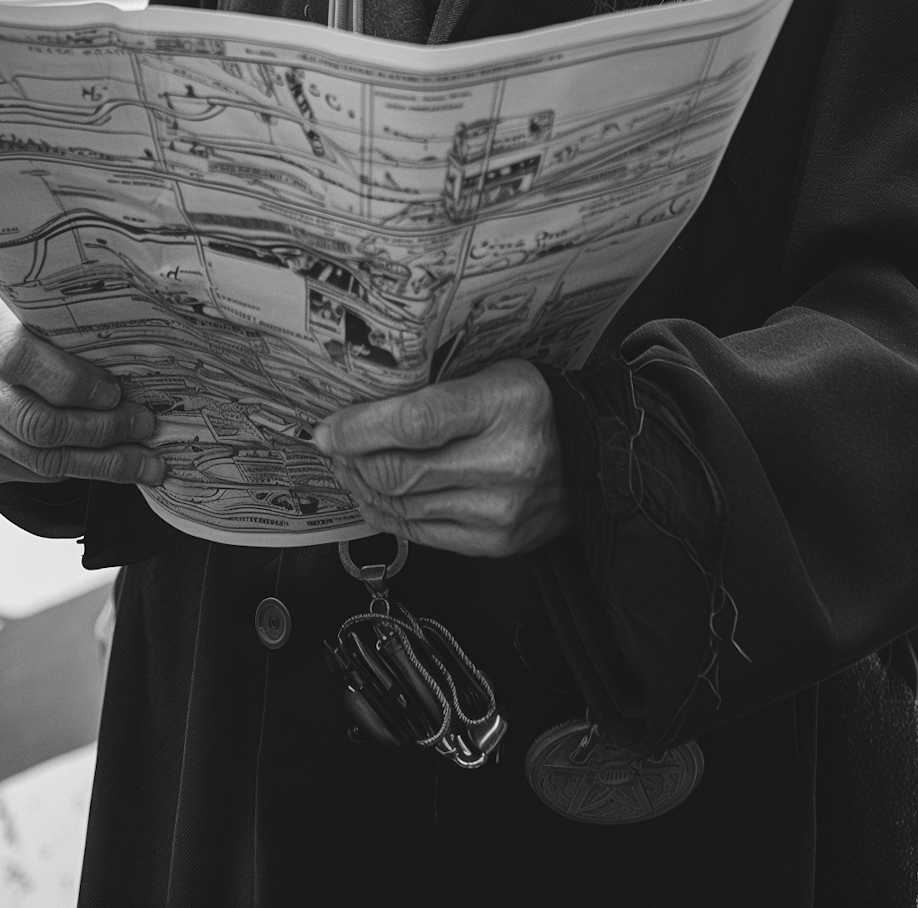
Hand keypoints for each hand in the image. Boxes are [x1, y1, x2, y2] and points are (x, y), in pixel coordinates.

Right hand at [0, 299, 165, 487]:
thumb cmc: (36, 334)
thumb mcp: (49, 321)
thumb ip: (78, 336)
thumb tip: (146, 364)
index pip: (20, 357)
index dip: (72, 381)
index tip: (116, 392)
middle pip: (35, 420)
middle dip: (101, 429)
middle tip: (145, 426)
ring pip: (40, 457)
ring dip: (101, 463)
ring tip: (145, 461)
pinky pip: (32, 473)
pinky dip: (79, 472)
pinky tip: (113, 465)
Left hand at [311, 359, 569, 557]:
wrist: (589, 456)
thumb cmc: (531, 406)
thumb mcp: (491, 374)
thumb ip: (433, 392)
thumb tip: (358, 409)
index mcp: (505, 403)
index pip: (416, 421)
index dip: (360, 428)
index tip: (328, 428)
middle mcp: (505, 461)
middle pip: (401, 470)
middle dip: (352, 460)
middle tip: (333, 446)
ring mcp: (500, 510)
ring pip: (402, 506)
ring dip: (363, 487)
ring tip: (349, 467)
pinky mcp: (493, 543)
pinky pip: (419, 534)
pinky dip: (386, 514)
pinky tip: (374, 495)